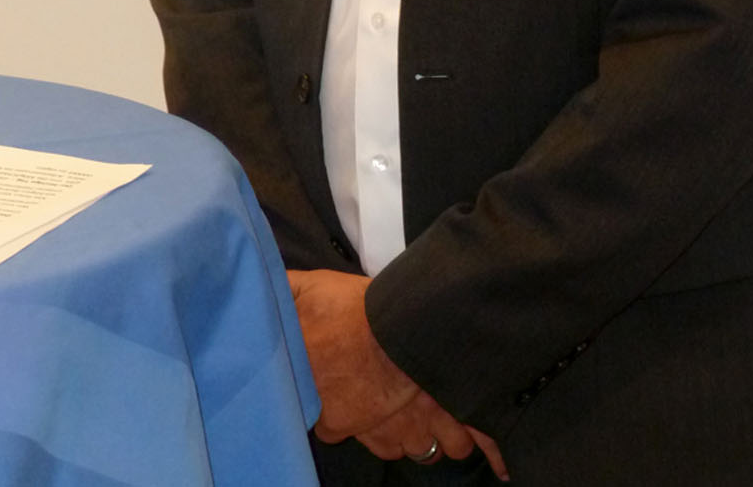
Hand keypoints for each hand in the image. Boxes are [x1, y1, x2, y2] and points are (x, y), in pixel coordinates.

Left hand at [287, 269, 508, 479]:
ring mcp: (417, 426)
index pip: (331, 427)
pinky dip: (491, 448)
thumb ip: (279, 300)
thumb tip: (249, 296)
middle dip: (395, 424)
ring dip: (433, 432)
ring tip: (439, 412)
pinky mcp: (454, 417)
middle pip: (389, 442)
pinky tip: (502, 458)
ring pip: (427, 445)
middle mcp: (375, 429)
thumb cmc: (351, 310)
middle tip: (399, 397)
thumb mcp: (301, 293)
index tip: (349, 390)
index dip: (340, 409)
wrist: (406, 320)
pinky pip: (475, 441)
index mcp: (331, 410)